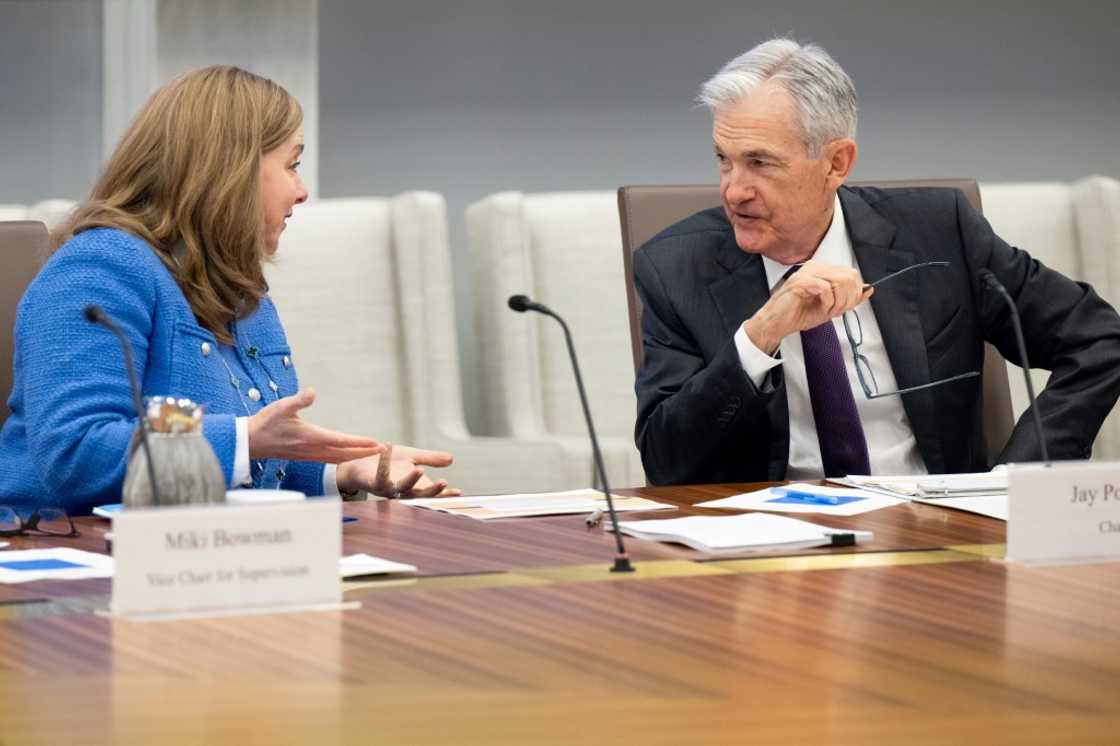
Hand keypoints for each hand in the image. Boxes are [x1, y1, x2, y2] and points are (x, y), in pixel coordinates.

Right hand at [247, 388, 382, 462]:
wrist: (249, 442)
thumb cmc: (265, 422)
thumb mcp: (281, 406)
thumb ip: (298, 400)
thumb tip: (312, 391)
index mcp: (311, 436)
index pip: (342, 441)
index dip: (360, 442)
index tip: (376, 442)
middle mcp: (313, 449)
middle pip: (345, 454)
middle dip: (365, 452)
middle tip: (383, 450)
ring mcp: (310, 455)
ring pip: (338, 458)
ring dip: (356, 456)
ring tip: (372, 454)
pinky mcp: (306, 456)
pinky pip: (330, 459)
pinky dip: (344, 458)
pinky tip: (349, 456)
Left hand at [336, 443, 460, 498]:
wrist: (360, 465)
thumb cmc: (388, 463)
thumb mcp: (412, 457)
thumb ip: (430, 459)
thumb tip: (452, 459)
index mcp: (414, 486)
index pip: (432, 493)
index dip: (444, 494)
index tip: (458, 492)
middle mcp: (402, 491)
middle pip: (419, 495)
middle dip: (431, 491)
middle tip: (444, 483)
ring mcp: (388, 489)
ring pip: (401, 488)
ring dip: (411, 480)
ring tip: (420, 469)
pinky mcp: (373, 483)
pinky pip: (380, 474)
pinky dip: (384, 461)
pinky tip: (388, 447)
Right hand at [743, 261, 871, 353]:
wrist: (776, 324)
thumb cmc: (798, 315)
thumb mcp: (831, 307)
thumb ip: (849, 298)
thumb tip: (869, 290)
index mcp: (822, 271)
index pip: (851, 273)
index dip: (855, 292)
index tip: (846, 307)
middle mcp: (815, 267)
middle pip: (849, 276)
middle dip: (849, 298)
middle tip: (838, 311)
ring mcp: (807, 273)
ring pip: (840, 280)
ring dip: (839, 301)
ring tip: (830, 311)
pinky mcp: (800, 281)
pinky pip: (825, 288)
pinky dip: (828, 302)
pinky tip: (822, 309)